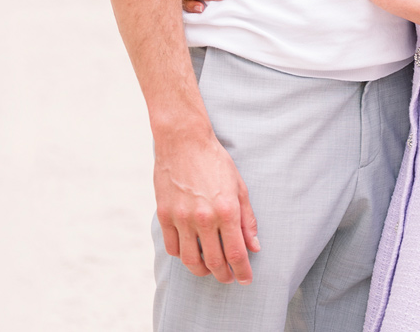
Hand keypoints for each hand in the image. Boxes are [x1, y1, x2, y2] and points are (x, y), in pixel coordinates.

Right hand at [155, 128, 259, 282]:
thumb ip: (247, 218)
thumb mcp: (238, 186)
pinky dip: (183, 256)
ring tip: (211, 269)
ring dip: (203, 271)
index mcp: (226, 210)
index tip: (245, 279)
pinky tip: (191, 252)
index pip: (236, 253)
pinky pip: (173, 248)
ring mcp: (182, 218)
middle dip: (225, 275)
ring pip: (191, 261)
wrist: (184, 140)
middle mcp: (204, 218)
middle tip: (229, 277)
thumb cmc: (214, 161)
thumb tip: (254, 246)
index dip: (242, 271)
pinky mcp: (165, 216)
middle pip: (215, 262)